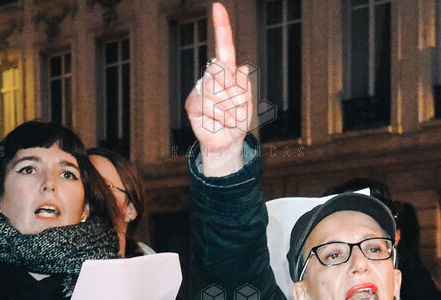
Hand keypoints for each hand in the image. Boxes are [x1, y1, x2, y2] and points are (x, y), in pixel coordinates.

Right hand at [185, 3, 250, 175]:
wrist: (227, 144)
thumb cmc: (237, 123)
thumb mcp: (248, 104)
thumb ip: (244, 87)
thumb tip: (238, 68)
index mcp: (225, 73)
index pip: (224, 47)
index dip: (222, 28)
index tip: (218, 6)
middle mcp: (210, 77)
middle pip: (224, 73)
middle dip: (237, 95)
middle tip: (236, 111)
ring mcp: (200, 90)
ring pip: (219, 91)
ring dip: (232, 109)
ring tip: (229, 119)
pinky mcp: (192, 104)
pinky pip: (211, 105)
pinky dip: (223, 117)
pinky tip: (221, 123)